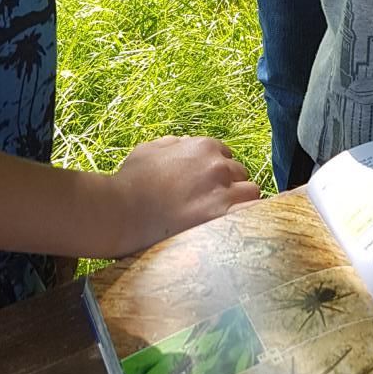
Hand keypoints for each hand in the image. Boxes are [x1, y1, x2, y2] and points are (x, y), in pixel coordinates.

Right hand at [107, 136, 260, 255]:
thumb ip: (173, 144)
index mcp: (203, 147)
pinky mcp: (223, 218)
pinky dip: (250, 220)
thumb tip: (184, 145)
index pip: (226, 157)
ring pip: (251, 193)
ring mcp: (223, 192)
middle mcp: (218, 166)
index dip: (217, 174)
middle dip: (229, 187)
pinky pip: (254, 214)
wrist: (118, 212)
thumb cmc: (129, 183)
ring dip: (240, 204)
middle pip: (240, 174)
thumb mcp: (149, 150)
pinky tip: (240, 228)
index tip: (206, 189)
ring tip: (222, 219)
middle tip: (210, 206)